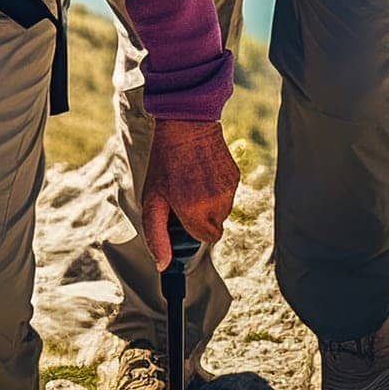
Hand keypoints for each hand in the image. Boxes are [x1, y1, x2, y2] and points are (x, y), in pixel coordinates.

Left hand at [141, 118, 238, 269]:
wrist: (186, 123)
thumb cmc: (165, 161)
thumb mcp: (153, 198)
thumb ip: (156, 235)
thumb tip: (163, 266)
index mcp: (194, 211)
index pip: (204, 238)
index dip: (191, 227)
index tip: (182, 212)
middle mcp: (216, 203)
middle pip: (214, 226)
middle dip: (201, 216)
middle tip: (185, 194)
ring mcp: (229, 189)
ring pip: (223, 210)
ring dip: (210, 202)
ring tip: (193, 179)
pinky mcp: (236, 175)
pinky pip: (229, 193)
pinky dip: (219, 187)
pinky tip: (204, 170)